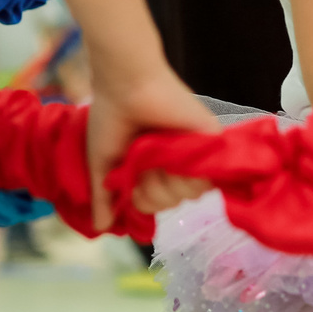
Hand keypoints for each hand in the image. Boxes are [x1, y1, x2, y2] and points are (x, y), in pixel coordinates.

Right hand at [85, 58, 218, 228]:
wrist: (125, 84)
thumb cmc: (109, 117)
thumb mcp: (102, 164)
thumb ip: (104, 197)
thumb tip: (101, 227)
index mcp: (153, 165)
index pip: (156, 204)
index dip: (143, 200)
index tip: (130, 179)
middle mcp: (175, 161)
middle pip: (173, 203)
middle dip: (152, 191)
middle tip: (141, 162)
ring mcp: (194, 152)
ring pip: (190, 195)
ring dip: (166, 182)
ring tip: (154, 155)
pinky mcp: (211, 140)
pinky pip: (207, 179)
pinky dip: (186, 175)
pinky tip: (170, 155)